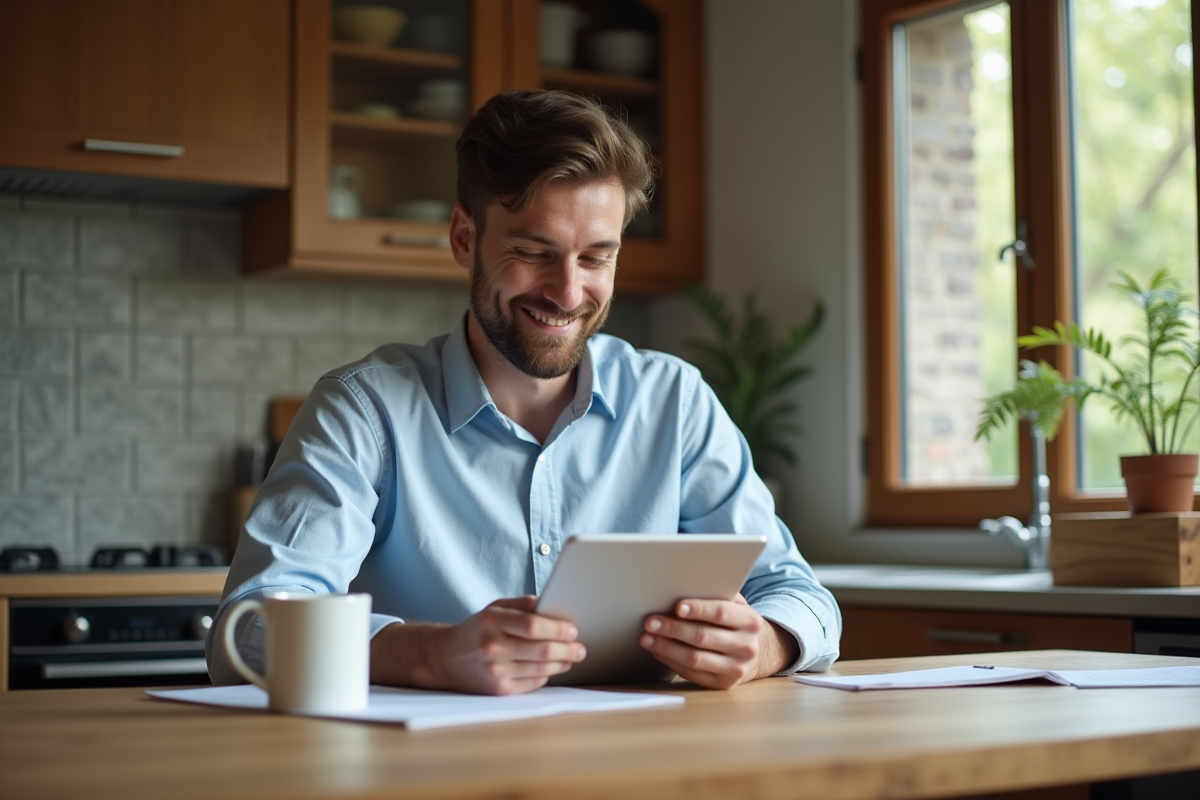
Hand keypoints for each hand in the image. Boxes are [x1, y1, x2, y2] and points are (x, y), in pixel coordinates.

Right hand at [371, 596, 585, 694]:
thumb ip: (524, 605)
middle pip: (542, 651)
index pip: (534, 626)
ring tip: (571, 657)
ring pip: (542, 669)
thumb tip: (555, 608)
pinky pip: (533, 682)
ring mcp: (496, 672)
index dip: (558, 629)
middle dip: (568, 649)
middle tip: (580, 648)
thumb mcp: (495, 608)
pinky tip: (552, 668)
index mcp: (492, 622)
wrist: (445, 659)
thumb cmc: (477, 630)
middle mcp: (493, 648)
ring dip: (562, 663)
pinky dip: (546, 674)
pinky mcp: (499, 690)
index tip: (573, 630)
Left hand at [639, 594, 797, 689]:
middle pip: (703, 637)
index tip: (676, 606)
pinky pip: (692, 673)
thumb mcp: (735, 606)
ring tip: (647, 638)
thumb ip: (716, 596)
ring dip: (666, 647)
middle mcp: (746, 647)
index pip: (721, 613)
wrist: (757, 652)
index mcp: (750, 622)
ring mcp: (735, 669)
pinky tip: (658, 651)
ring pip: (694, 658)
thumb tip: (681, 587)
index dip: (698, 609)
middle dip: (673, 628)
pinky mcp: (723, 684)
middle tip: (650, 621)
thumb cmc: (736, 622)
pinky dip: (671, 661)